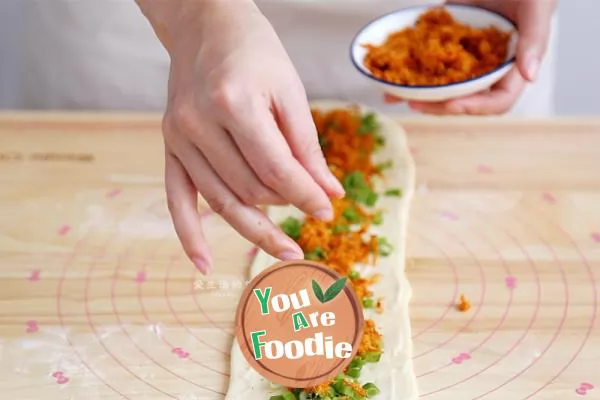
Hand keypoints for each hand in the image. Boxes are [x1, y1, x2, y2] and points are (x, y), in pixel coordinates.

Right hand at [138, 0, 343, 272]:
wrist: (205, 25)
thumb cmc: (255, 53)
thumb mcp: (290, 92)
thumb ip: (307, 147)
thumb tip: (328, 194)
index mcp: (234, 103)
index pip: (276, 169)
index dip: (306, 195)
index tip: (328, 211)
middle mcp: (199, 123)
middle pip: (250, 188)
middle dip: (286, 207)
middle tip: (311, 219)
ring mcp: (178, 137)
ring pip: (221, 199)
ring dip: (255, 227)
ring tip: (284, 247)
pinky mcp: (169, 146)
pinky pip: (177, 199)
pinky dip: (189, 234)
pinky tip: (204, 264)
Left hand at [388, 0, 555, 114]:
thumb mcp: (537, 8)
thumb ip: (534, 40)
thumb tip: (530, 76)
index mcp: (512, 68)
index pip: (497, 101)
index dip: (475, 107)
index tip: (451, 104)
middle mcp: (486, 69)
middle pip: (463, 99)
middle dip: (438, 105)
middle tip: (415, 103)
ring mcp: (465, 59)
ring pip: (442, 87)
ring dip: (418, 95)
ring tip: (394, 96)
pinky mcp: (446, 45)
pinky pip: (428, 64)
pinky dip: (408, 73)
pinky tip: (388, 80)